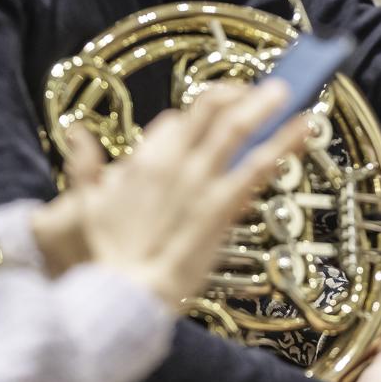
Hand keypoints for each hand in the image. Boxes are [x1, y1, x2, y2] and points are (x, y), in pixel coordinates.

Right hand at [36, 81, 303, 305]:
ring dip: (264, 106)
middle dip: (237, 94)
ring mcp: (201, 181)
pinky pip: (258, 165)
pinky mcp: (222, 205)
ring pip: (237, 129)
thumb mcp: (83, 203)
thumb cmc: (104, 255)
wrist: (122, 292)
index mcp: (143, 159)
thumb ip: (84, 164)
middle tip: (259, 89)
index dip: (200, 113)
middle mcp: (175, 161)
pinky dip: (284, 142)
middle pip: (210, 111)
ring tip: (287, 90)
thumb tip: (76, 133)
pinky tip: (304, 127)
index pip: (177, 121)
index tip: (216, 110)